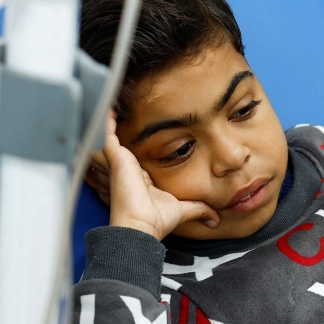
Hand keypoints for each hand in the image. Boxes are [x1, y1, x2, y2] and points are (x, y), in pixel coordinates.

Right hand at [86, 111, 219, 240]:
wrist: (141, 225)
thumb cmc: (156, 220)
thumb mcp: (183, 209)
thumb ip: (200, 210)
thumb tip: (216, 220)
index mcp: (142, 177)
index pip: (143, 155)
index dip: (148, 142)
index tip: (154, 129)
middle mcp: (130, 167)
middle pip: (129, 142)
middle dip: (131, 126)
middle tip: (135, 106)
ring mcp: (121, 160)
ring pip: (116, 135)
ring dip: (117, 118)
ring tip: (121, 98)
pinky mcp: (115, 156)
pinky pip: (107, 132)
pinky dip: (107, 118)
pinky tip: (110, 103)